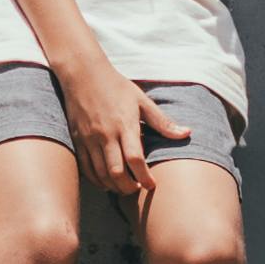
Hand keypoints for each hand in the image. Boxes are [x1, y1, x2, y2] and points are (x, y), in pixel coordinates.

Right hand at [57, 55, 185, 201]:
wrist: (83, 74)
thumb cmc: (116, 86)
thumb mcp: (142, 100)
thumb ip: (163, 121)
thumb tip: (187, 133)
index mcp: (125, 124)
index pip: (135, 158)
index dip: (144, 177)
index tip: (152, 185)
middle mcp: (106, 134)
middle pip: (116, 171)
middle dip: (128, 187)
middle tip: (137, 189)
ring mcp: (89, 138)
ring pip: (100, 173)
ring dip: (113, 186)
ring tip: (124, 188)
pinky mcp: (77, 140)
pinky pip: (86, 168)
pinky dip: (96, 179)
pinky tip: (106, 182)